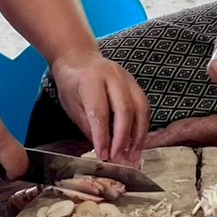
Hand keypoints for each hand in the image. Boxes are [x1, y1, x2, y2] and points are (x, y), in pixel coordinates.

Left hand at [50, 50, 149, 164]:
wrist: (79, 58)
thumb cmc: (72, 84)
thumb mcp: (72, 105)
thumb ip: (88, 126)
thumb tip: (103, 150)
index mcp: (91, 79)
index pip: (100, 111)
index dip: (103, 136)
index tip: (103, 155)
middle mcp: (113, 76)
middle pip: (125, 109)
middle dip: (123, 138)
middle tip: (120, 158)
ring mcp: (128, 78)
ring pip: (140, 108)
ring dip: (138, 135)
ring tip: (133, 155)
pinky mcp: (136, 83)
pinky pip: (144, 106)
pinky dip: (142, 126)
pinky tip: (137, 142)